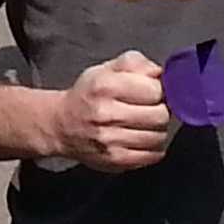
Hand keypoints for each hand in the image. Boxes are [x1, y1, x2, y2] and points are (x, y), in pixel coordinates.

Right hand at [49, 54, 176, 171]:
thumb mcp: (106, 69)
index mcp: (105, 85)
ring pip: (159, 137)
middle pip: (160, 115)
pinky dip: (153, 148)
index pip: (155, 90)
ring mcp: (110, 140)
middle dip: (161, 111)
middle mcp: (106, 113)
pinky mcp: (115, 160)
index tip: (151, 92)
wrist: (62, 125)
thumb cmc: (88, 95)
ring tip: (144, 124)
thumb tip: (160, 73)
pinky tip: (141, 139)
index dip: (158, 90)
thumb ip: (135, 64)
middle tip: (150, 109)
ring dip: (157, 130)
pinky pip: (152, 156)